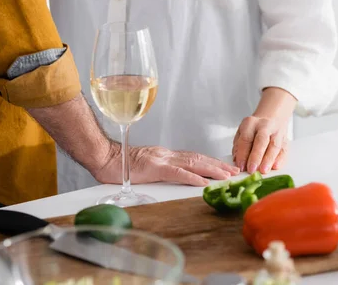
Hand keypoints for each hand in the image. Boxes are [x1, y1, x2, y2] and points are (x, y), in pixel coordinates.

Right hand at [93, 142, 239, 186]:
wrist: (102, 157)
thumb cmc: (118, 164)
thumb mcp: (142, 167)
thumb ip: (156, 170)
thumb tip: (168, 176)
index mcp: (164, 155)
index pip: (192, 157)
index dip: (210, 162)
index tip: (224, 167)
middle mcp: (165, 155)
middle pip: (197, 158)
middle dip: (218, 165)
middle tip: (234, 170)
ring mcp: (160, 160)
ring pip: (192, 163)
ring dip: (212, 169)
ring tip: (227, 175)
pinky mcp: (154, 168)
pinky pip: (177, 173)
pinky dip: (193, 177)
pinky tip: (204, 182)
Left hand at [232, 116, 288, 173]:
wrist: (272, 117)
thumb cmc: (254, 128)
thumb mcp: (242, 132)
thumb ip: (238, 146)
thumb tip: (238, 161)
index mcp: (251, 123)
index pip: (246, 138)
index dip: (243, 154)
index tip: (241, 166)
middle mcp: (265, 126)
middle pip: (261, 140)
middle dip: (256, 156)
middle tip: (251, 169)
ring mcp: (277, 132)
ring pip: (274, 146)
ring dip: (268, 159)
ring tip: (263, 170)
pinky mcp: (285, 140)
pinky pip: (284, 150)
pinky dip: (280, 159)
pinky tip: (275, 166)